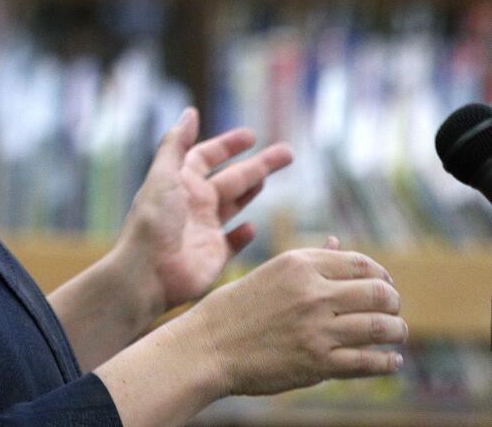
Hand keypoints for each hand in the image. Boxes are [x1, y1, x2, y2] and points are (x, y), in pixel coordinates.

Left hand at [112, 108, 292, 319]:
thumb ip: (177, 143)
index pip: (207, 156)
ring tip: (269, 180)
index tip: (252, 135)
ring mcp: (205, 230)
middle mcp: (194, 203)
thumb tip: (190, 111)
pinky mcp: (214, 256)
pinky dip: (242, 235)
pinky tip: (252, 227)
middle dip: (258, 165)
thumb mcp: (164, 174)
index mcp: (181, 181)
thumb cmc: (154, 221)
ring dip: (252, 191)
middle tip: (288, 153)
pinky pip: (232, 243)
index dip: (228, 144)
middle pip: (232, 178)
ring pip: (234, 204)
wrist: (148, 272)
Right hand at [176, 244, 406, 395]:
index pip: (360, 263)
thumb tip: (338, 243)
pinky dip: (387, 361)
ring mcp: (318, 329)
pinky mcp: (319, 363)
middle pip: (378, 293)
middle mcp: (312, 292)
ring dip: (396, 331)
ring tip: (397, 333)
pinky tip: (391, 359)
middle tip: (394, 310)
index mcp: (298, 264)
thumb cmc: (235, 307)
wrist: (209, 346)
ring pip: (380, 327)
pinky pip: (369, 361)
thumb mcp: (270, 272)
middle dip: (393, 302)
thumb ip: (309, 260)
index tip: (385, 284)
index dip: (381, 274)